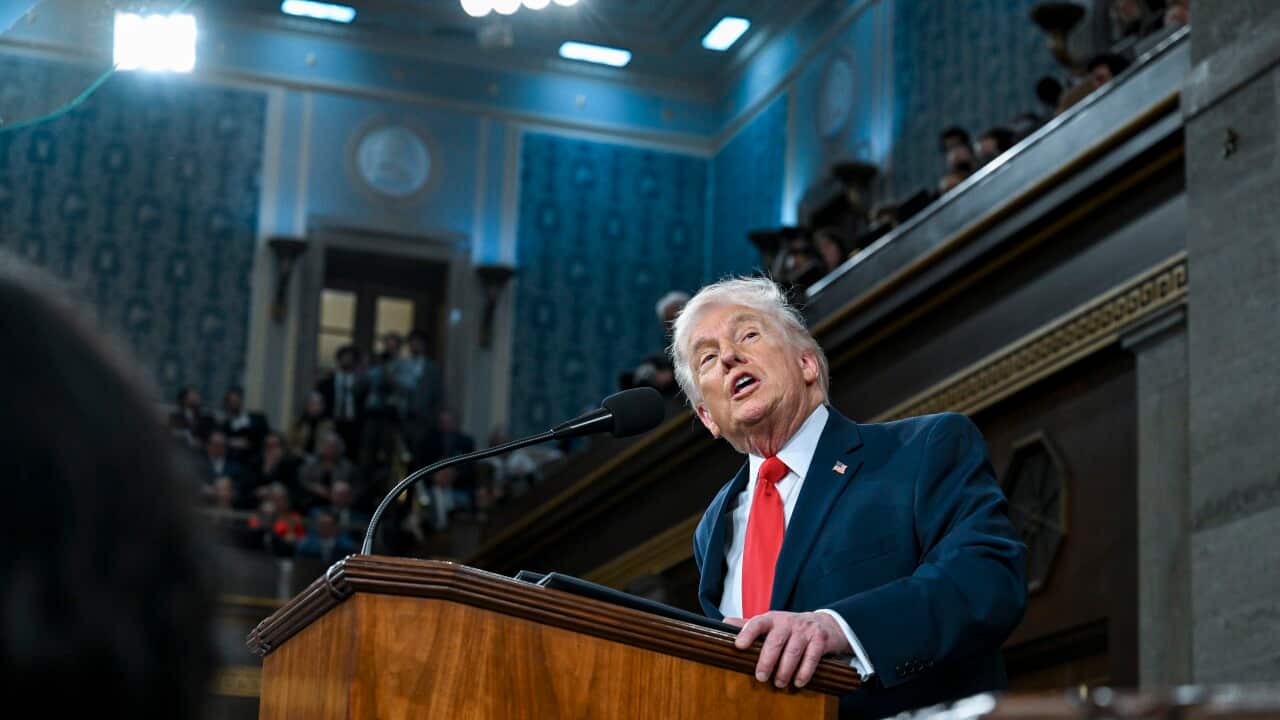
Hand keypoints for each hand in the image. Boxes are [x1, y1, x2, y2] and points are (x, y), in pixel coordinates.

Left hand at [725, 611, 851, 688]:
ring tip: (778, 683)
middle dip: (767, 661)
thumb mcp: (772, 624)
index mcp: (773, 619)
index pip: (757, 623)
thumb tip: (725, 623)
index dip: (747, 633)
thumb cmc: (792, 628)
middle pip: (775, 641)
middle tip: (760, 677)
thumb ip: (750, 625)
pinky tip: (798, 682)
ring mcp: (805, 630)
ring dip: (784, 670)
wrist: (826, 624)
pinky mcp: (820, 639)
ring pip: (793, 651)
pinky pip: (811, 656)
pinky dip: (804, 671)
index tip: (738, 646)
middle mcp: (788, 622)